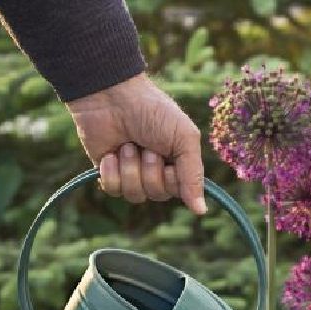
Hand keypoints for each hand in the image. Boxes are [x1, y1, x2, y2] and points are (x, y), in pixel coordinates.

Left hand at [66, 73, 206, 213]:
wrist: (112, 96)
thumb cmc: (153, 112)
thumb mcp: (184, 139)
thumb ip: (193, 176)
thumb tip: (201, 212)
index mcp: (178, 163)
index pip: (181, 192)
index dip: (173, 179)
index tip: (167, 157)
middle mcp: (157, 171)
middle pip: (157, 195)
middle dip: (151, 171)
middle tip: (146, 146)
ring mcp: (131, 172)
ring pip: (135, 195)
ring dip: (130, 169)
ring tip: (127, 145)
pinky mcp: (108, 172)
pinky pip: (112, 190)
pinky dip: (111, 172)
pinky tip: (111, 154)